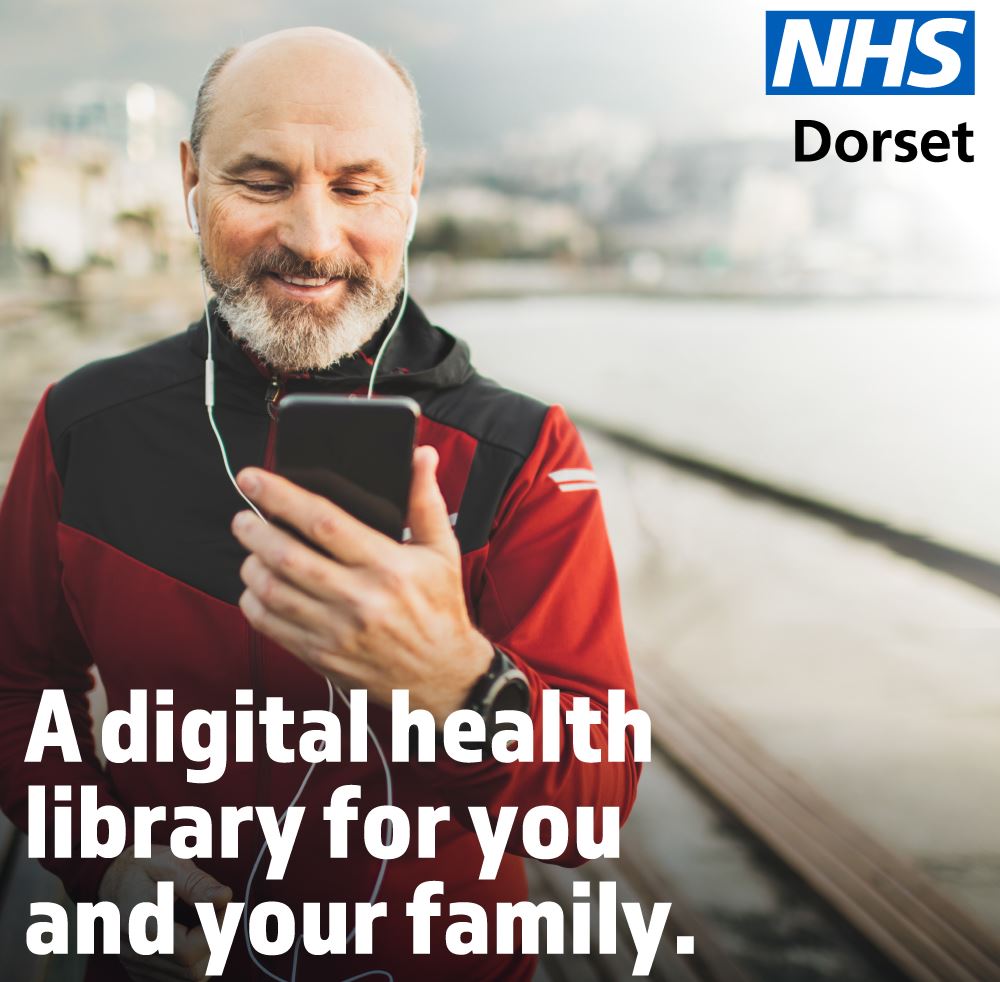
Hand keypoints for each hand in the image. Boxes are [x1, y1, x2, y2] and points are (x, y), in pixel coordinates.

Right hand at [98, 845, 231, 980]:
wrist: (110, 877)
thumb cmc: (142, 866)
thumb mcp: (170, 862)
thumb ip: (196, 883)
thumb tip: (224, 897)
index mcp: (143, 926)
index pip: (189, 951)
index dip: (216, 930)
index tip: (224, 904)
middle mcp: (137, 953)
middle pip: (192, 972)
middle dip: (217, 943)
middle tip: (220, 911)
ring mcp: (136, 965)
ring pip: (187, 980)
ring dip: (209, 955)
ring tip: (209, 922)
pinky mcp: (139, 970)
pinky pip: (175, 980)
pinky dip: (194, 963)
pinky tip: (195, 935)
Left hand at [231, 445, 492, 725]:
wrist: (441, 676)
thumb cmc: (439, 608)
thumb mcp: (442, 552)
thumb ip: (425, 501)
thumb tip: (420, 456)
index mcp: (389, 567)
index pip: (325, 522)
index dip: (282, 496)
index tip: (254, 479)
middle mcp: (361, 600)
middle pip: (288, 556)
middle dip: (255, 530)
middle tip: (243, 517)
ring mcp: (338, 632)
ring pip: (273, 591)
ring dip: (251, 564)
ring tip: (251, 549)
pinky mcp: (323, 656)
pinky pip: (271, 626)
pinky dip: (253, 602)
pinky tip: (257, 587)